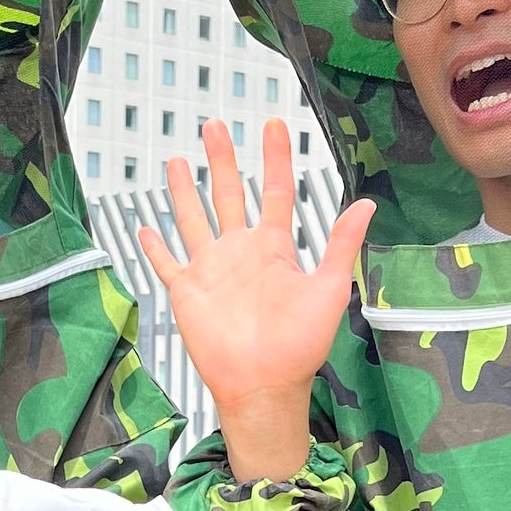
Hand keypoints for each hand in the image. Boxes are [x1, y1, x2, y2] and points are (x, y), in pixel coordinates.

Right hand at [137, 120, 371, 480]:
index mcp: (274, 248)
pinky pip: (167, 264)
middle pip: (228, 193)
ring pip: (193, 219)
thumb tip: (365, 204)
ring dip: (183, 191)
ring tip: (175, 160)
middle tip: (214, 126)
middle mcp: (240, 252)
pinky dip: (154, 247)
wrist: (264, 384)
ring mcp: (211, 270)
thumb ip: (342, 245)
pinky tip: (145, 228)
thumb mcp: (328, 289)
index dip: (275, 158)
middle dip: (221, 159)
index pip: (275, 191)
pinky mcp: (187, 292)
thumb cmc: (300, 346)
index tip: (274, 126)